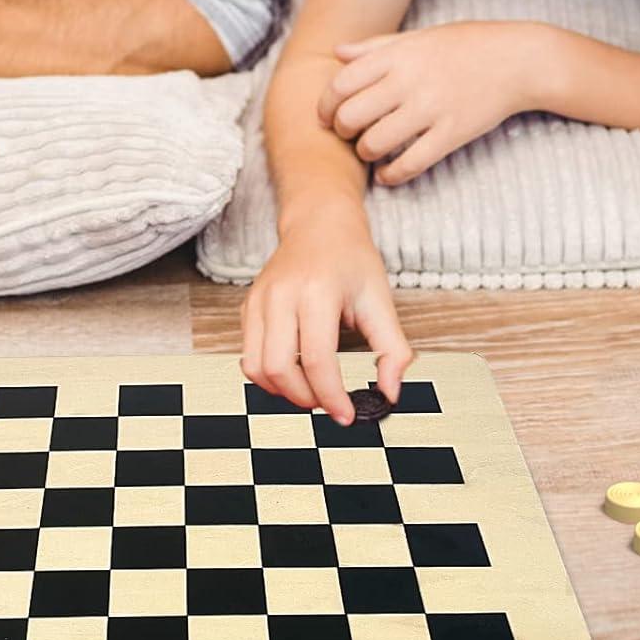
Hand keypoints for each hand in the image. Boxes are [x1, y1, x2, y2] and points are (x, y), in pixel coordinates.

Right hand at [240, 207, 413, 423]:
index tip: (346, 415)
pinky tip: (294, 372)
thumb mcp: (381, 299)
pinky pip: (248, 356)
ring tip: (309, 391)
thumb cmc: (350, 258)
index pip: (316, 359)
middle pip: (278, 368)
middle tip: (328, 403)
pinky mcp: (248, 308)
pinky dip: (269, 376)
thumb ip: (392, 349)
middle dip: (305, 398)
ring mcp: (259, 300)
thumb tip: (390, 392)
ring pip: (255, 368)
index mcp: (317, 291)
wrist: (319, 223)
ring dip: (282, 392)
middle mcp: (281, 295)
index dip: (331, 396)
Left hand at [316, 21, 549, 185]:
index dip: (325, 105)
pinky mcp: (452, 133)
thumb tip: (337, 53)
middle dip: (341, 131)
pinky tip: (388, 174)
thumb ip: (376, 47)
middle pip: (351, 116)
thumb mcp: (419, 37)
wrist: (518, 59)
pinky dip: (391, 175)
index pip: (341, 83)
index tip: (327, 115)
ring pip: (375, 143)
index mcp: (398, 55)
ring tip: (370, 150)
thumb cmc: (465, 45)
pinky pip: (410, 164)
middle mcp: (410, 80)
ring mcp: (431, 108)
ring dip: (365, 153)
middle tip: (348, 134)